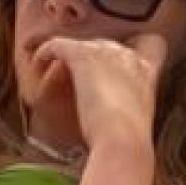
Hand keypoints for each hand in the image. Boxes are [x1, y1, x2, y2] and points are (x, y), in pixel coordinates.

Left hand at [32, 33, 166, 148]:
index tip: (110, 68)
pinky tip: (39, 61)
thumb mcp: (138, 116)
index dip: (124, 54)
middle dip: (90, 58)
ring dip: (68, 55)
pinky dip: (46, 51)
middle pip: (105, 46)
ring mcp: (106, 53)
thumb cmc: (129, 139)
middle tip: (76, 77)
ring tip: (52, 69)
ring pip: (81, 44)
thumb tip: (115, 107)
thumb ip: (130, 102)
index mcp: (146, 71)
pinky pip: (58, 45)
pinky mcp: (83, 56)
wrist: (123, 139)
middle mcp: (128, 56)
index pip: (146, 45)